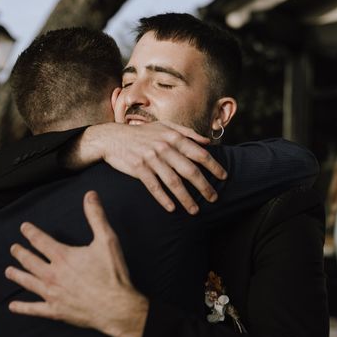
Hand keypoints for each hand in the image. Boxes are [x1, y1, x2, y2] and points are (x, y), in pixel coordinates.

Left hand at [5, 191, 147, 336]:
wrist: (116, 307)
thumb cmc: (113, 273)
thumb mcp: (107, 240)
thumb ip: (96, 216)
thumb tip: (90, 194)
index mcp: (63, 256)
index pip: (41, 241)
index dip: (31, 232)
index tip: (23, 227)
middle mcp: (53, 274)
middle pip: (30, 261)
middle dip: (20, 253)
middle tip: (13, 248)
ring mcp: (52, 294)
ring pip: (29, 282)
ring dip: (17, 275)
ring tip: (8, 271)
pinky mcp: (56, 311)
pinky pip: (34, 309)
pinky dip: (23, 308)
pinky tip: (13, 307)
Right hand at [73, 122, 226, 214]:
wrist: (112, 138)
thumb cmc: (141, 133)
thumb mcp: (164, 127)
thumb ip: (186, 132)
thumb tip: (207, 142)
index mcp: (173, 137)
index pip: (199, 154)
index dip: (213, 166)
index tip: (223, 176)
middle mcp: (164, 148)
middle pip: (190, 171)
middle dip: (204, 187)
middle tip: (213, 198)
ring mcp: (151, 159)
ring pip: (174, 182)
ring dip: (186, 198)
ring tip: (195, 210)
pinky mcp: (139, 169)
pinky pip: (154, 187)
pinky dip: (164, 198)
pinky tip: (172, 208)